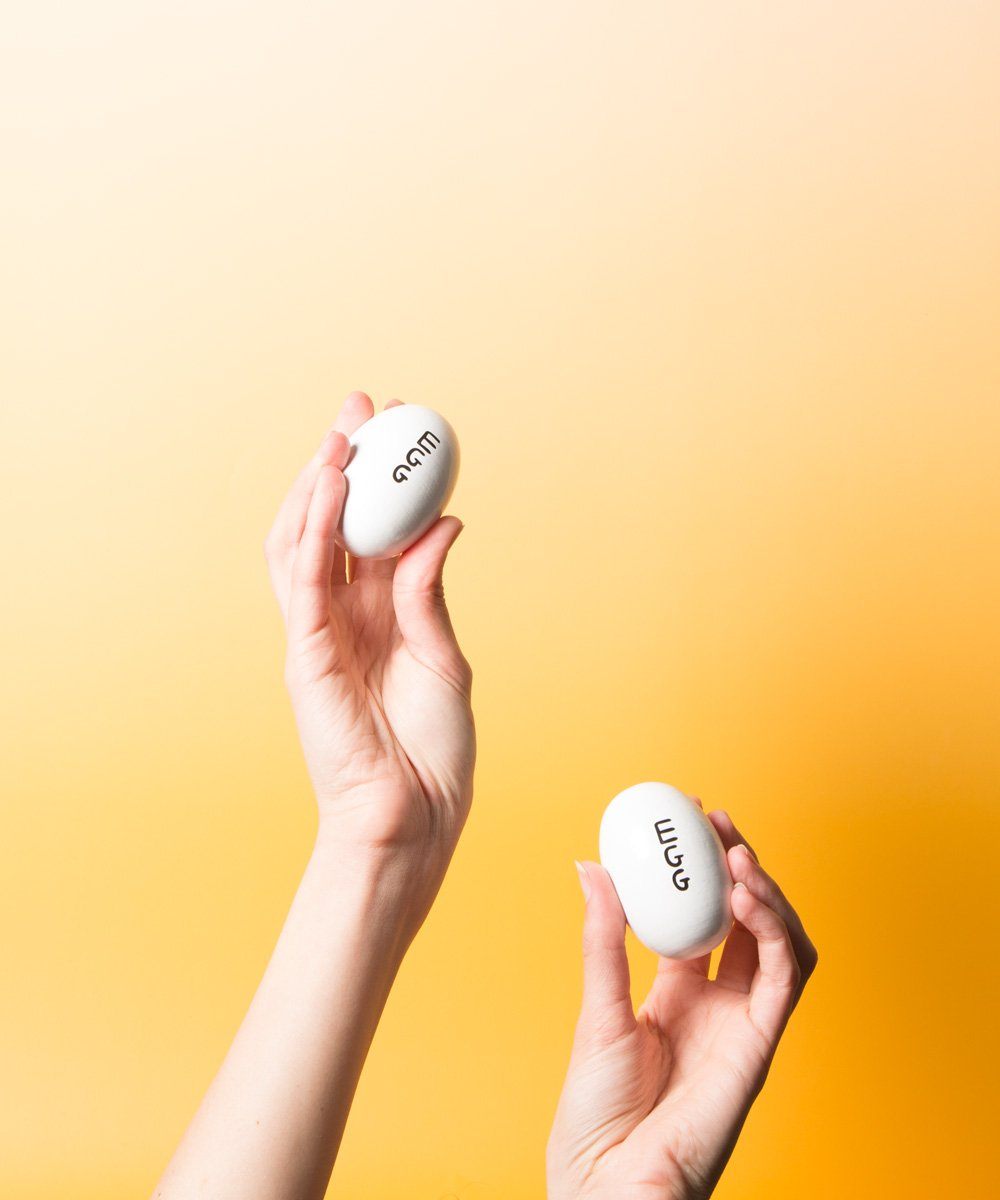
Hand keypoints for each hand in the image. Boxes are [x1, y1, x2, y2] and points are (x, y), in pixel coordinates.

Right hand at [264, 391, 474, 925]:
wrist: (415, 818)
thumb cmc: (432, 751)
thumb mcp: (443, 658)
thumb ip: (431, 593)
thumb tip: (445, 524)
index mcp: (378, 618)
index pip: (371, 534)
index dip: (383, 482)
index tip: (405, 431)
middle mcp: (342, 618)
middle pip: (331, 525)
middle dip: (343, 465)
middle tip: (363, 409)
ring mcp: (318, 634)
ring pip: (303, 542)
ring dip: (318, 486)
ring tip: (340, 433)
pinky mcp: (305, 655)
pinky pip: (302, 582)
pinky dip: (311, 531)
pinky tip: (327, 486)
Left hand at [547, 806, 816, 1199]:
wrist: (607, 1180)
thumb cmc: (596, 1112)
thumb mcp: (595, 1008)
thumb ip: (603, 938)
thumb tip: (590, 865)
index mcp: (676, 993)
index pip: (701, 916)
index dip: (702, 869)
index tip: (688, 820)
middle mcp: (716, 1003)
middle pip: (744, 921)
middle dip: (739, 866)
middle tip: (717, 821)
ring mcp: (741, 1023)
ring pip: (777, 942)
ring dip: (766, 893)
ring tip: (738, 854)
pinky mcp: (760, 1045)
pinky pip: (783, 978)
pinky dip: (774, 932)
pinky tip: (746, 897)